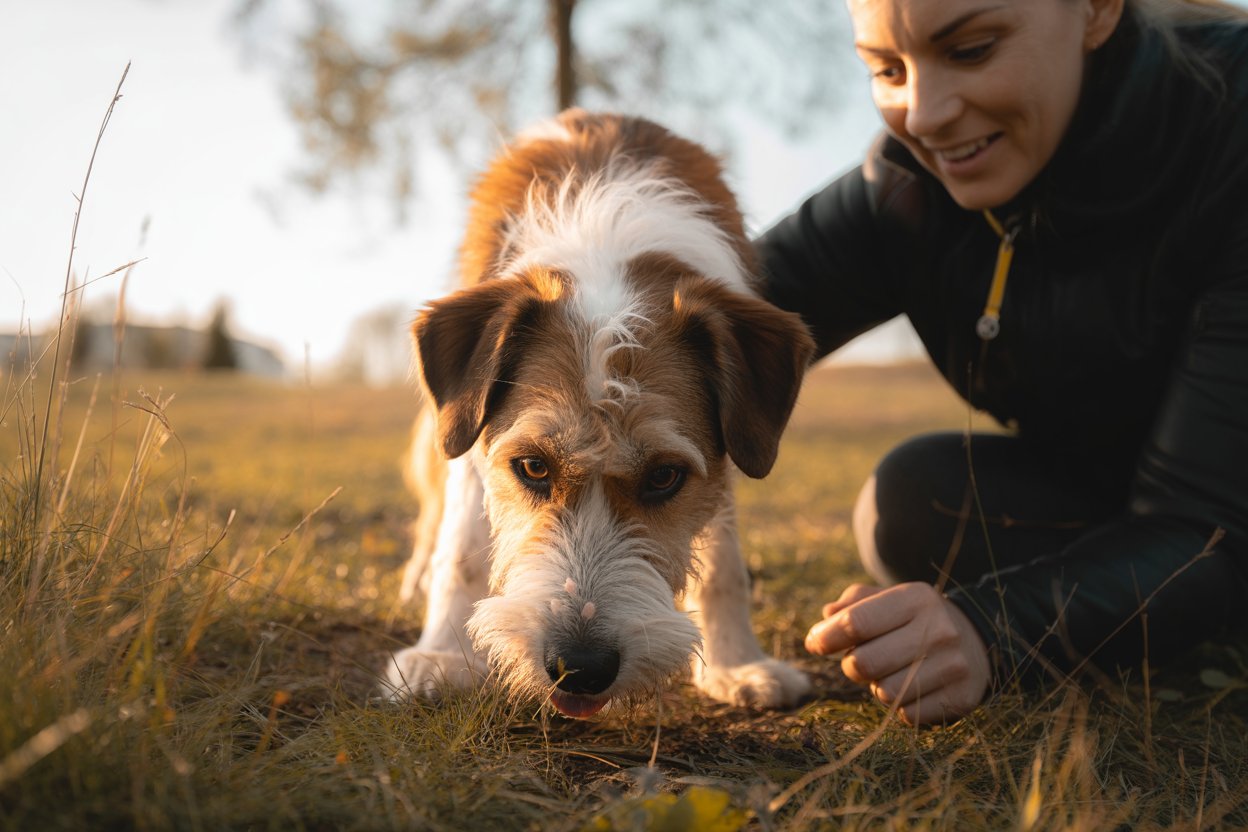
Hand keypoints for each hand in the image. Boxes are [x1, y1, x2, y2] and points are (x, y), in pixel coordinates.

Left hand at [805, 582, 990, 724]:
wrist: (976, 641)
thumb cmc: (915, 619)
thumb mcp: (888, 599)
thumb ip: (853, 604)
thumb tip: (825, 622)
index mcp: (916, 598)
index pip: (857, 622)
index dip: (826, 636)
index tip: (815, 643)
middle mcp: (939, 630)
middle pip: (865, 662)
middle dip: (851, 665)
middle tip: (857, 660)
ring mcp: (954, 665)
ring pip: (885, 692)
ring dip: (876, 687)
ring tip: (889, 672)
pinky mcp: (961, 698)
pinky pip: (907, 715)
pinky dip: (900, 706)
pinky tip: (911, 688)